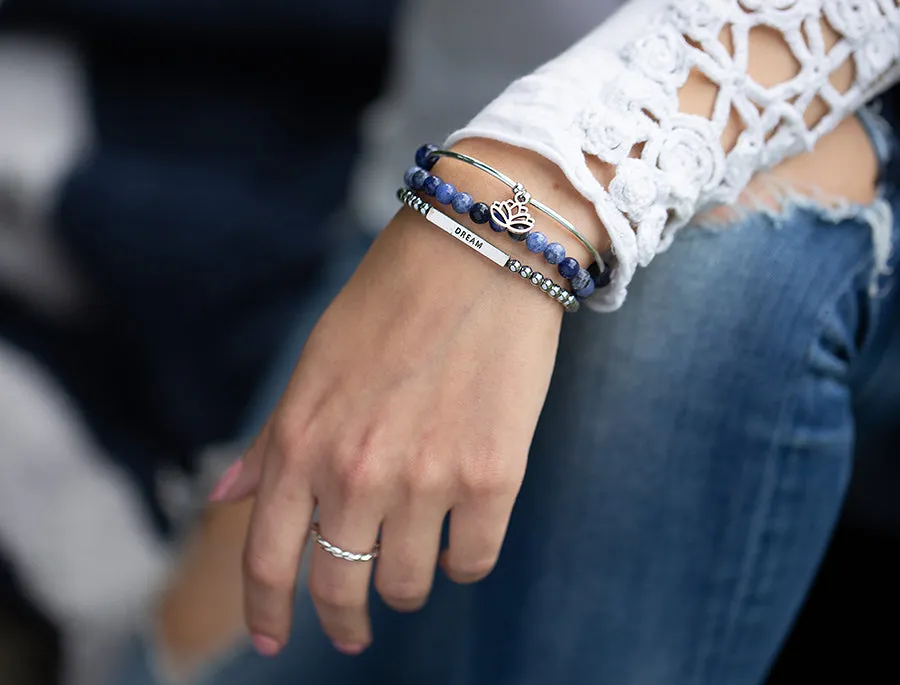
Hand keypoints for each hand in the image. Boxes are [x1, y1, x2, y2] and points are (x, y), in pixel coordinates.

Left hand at [210, 198, 565, 654]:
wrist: (477, 251)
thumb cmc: (391, 302)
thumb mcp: (315, 366)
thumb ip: (271, 442)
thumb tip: (224, 498)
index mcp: (303, 442)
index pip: (266, 558)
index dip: (267, 612)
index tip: (275, 639)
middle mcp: (356, 472)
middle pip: (339, 588)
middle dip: (344, 622)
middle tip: (355, 631)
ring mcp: (426, 479)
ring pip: (409, 585)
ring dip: (407, 587)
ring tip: (414, 567)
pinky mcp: (492, 477)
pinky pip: (473, 560)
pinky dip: (463, 561)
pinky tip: (462, 540)